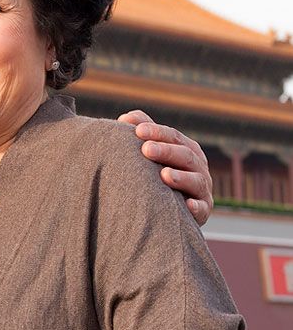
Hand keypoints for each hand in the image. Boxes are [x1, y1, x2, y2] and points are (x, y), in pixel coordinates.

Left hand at [117, 110, 212, 224]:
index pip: (174, 137)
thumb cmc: (158, 176)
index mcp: (188, 150)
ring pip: (196, 181)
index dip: (157, 132)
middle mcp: (198, 167)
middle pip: (185, 155)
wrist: (170, 212)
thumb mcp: (154, 154)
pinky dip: (196, 207)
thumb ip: (144, 133)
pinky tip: (187, 205)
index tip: (137, 131)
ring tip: (164, 175)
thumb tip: (126, 117)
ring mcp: (202, 189)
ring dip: (181, 177)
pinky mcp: (203, 211)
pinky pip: (202, 209)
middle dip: (167, 151)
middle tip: (146, 149)